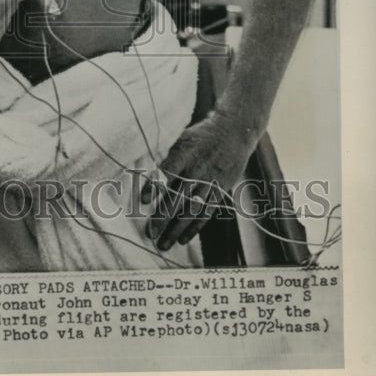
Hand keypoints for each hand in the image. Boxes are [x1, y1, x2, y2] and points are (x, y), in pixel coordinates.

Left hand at [140, 109, 256, 250]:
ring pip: (191, 210)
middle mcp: (197, 170)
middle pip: (178, 198)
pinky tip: (183, 239)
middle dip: (163, 218)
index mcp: (184, 154)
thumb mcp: (181, 138)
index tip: (143, 201)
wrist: (233, 132)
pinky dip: (194, 227)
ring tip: (163, 244)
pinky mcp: (220, 190)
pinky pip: (206, 213)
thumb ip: (166, 157)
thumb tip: (143, 173)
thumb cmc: (199, 136)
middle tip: (150, 234)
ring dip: (177, 229)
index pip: (167, 172)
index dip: (155, 187)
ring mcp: (209, 182)